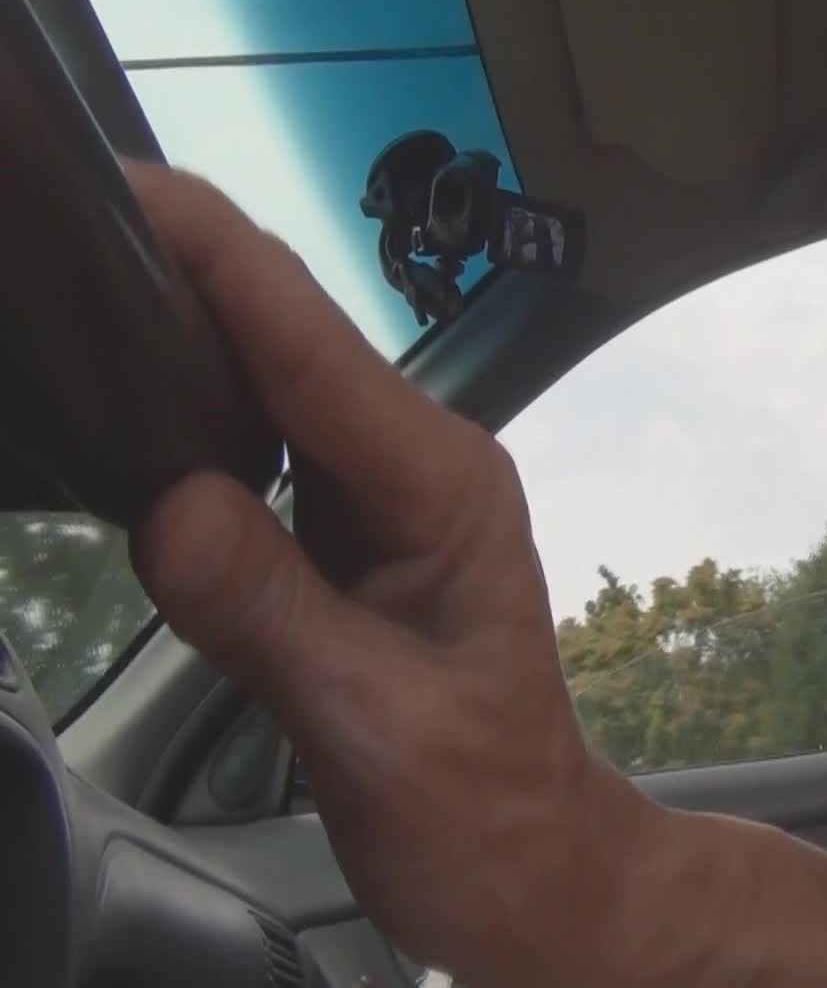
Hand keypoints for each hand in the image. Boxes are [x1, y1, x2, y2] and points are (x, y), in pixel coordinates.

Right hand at [124, 163, 653, 982]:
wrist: (527, 863)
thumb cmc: (484, 809)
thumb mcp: (376, 724)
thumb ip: (275, 614)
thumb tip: (174, 505)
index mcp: (445, 489)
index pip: (314, 349)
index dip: (217, 259)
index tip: (126, 191)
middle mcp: (420, 469)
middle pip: (290, 338)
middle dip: (185, 268)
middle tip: (72, 231)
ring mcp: (384, 497)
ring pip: (271, 381)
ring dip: (185, 326)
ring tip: (90, 287)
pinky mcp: (348, 534)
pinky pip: (262, 445)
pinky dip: (194, 408)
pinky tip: (137, 397)